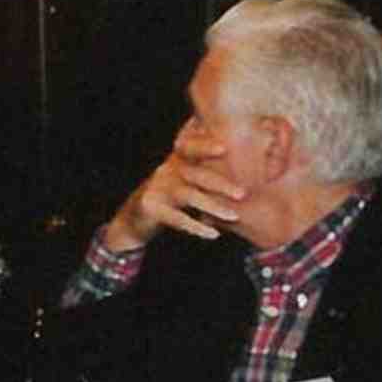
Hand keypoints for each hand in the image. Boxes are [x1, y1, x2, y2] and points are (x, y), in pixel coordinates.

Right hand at [103, 138, 245, 250]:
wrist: (133, 217)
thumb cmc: (168, 194)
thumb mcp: (183, 176)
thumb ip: (207, 167)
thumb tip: (249, 158)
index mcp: (177, 160)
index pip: (191, 148)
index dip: (205, 147)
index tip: (224, 148)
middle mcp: (167, 171)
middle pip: (195, 174)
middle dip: (220, 184)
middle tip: (243, 194)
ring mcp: (157, 189)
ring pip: (188, 196)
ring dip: (212, 206)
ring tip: (233, 217)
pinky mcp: (150, 208)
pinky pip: (176, 218)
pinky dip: (196, 226)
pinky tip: (213, 234)